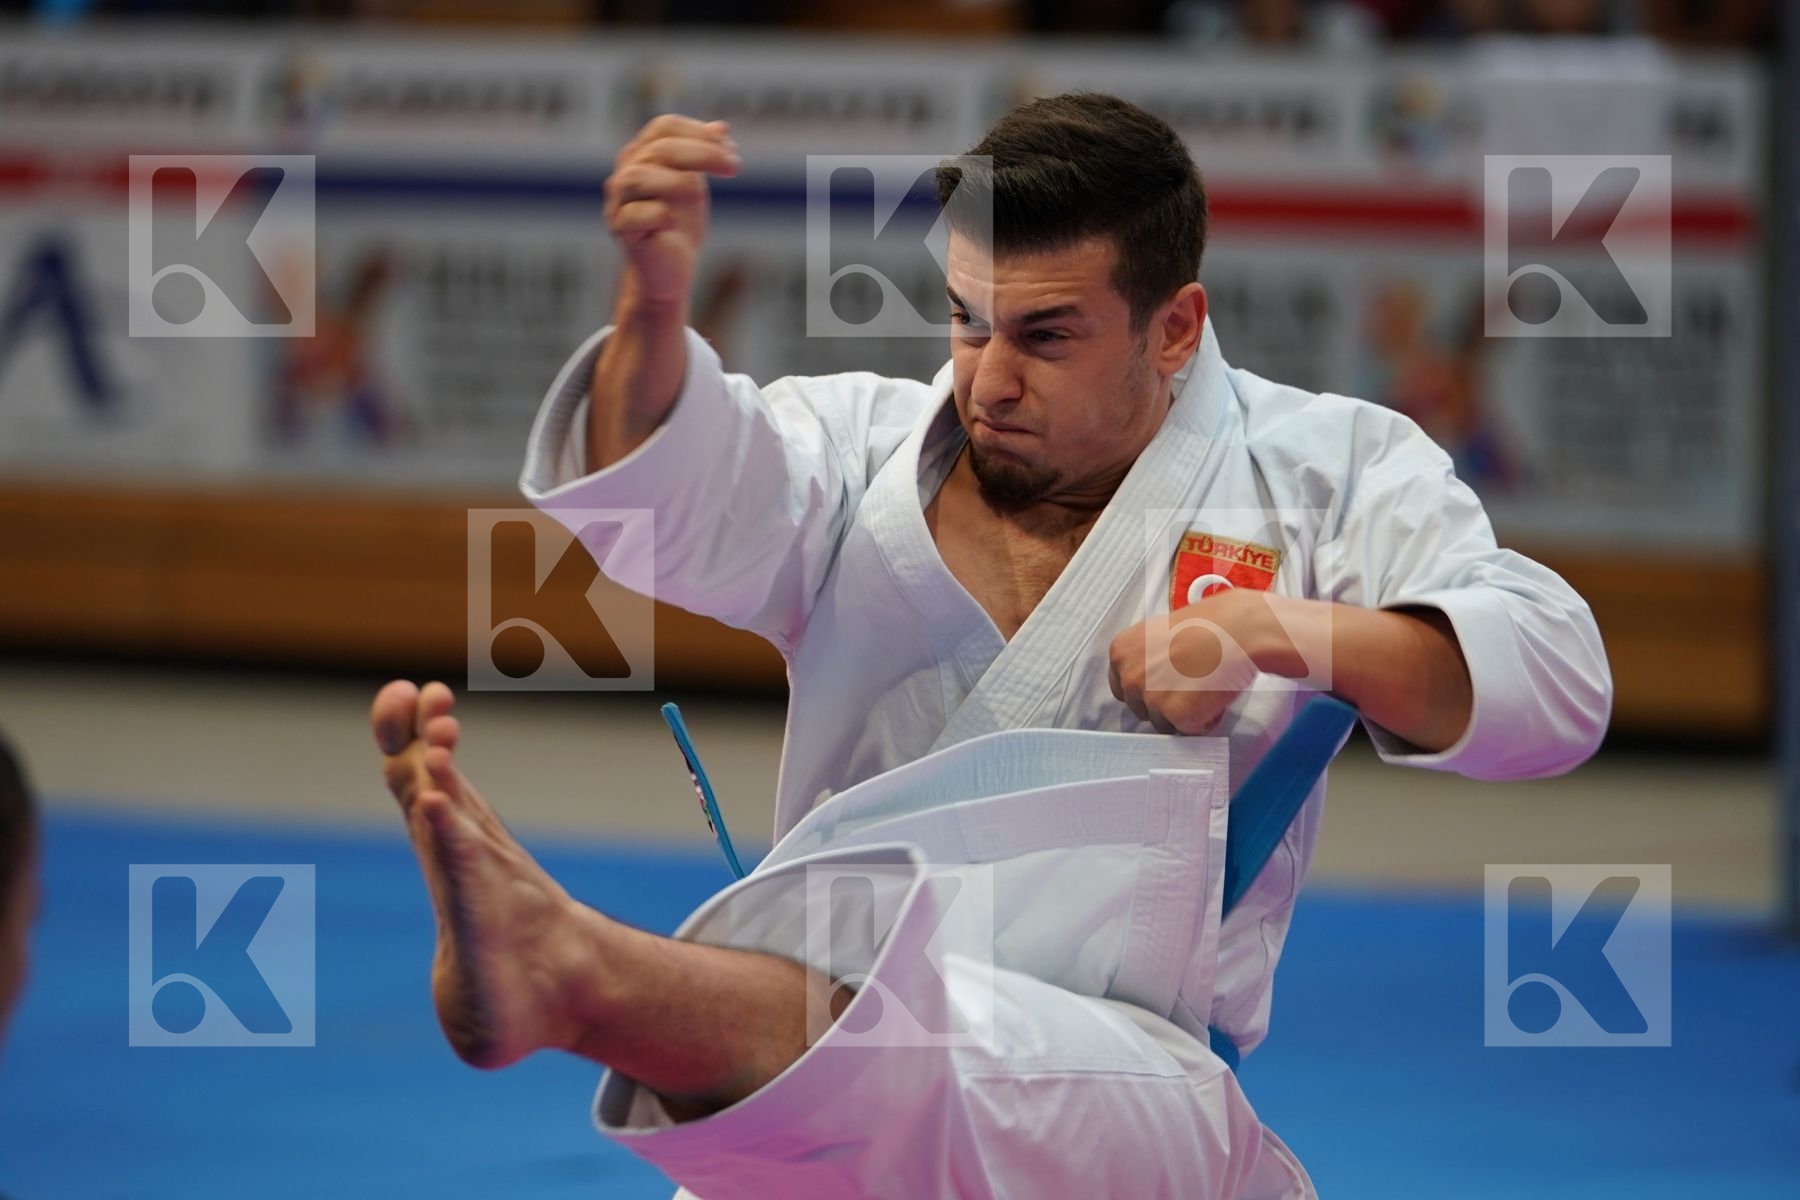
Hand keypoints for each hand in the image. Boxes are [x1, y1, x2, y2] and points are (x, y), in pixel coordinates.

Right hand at [604, 115, 740, 309]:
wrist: (669, 271)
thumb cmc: (680, 224)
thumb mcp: (696, 185)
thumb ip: (703, 155)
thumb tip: (721, 127)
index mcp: (641, 156)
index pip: (664, 128)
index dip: (698, 133)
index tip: (730, 148)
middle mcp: (625, 173)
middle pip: (657, 149)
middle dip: (701, 154)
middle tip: (734, 166)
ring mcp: (619, 202)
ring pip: (636, 177)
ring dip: (675, 181)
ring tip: (700, 194)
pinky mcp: (621, 232)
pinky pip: (631, 216)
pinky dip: (655, 215)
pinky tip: (673, 222)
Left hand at [1108, 589, 1321, 734]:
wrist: (1237, 630)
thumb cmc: (1207, 625)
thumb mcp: (1160, 632)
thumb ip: (1146, 656)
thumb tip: (1150, 676)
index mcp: (1121, 652)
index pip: (1122, 687)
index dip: (1146, 689)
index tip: (1164, 685)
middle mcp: (1129, 677)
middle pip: (1141, 708)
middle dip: (1164, 703)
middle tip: (1191, 685)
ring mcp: (1152, 699)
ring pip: (1163, 723)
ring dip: (1184, 713)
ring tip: (1206, 688)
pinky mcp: (1177, 716)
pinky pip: (1189, 730)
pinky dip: (1205, 720)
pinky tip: (1216, 697)